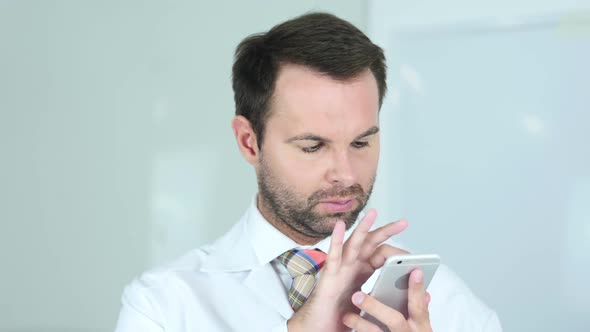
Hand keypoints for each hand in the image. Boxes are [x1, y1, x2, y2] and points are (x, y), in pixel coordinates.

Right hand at [287, 209, 408, 331]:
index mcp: (360, 273)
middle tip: (403, 223)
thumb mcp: (371, 306)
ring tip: (373, 213)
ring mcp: (339, 270)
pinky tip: (339, 226)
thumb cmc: (341, 318)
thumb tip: (424, 297)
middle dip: (386, 232)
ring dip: (363, 228)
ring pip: (352, 244)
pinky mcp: (328, 277)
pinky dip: (335, 240)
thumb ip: (392, 298)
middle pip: (370, 244)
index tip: (413, 258)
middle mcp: (350, 267)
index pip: (380, 256)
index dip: (396, 254)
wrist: (321, 329)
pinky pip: (333, 256)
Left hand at [342, 269, 432, 331]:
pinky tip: (345, 327)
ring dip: (360, 324)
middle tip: (357, 295)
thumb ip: (419, 312)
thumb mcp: (421, 329)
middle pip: (395, 321)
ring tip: (346, 316)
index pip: (419, 307)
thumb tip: (426, 293)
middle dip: (376, 307)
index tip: (414, 270)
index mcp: (421, 328)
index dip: (417, 289)